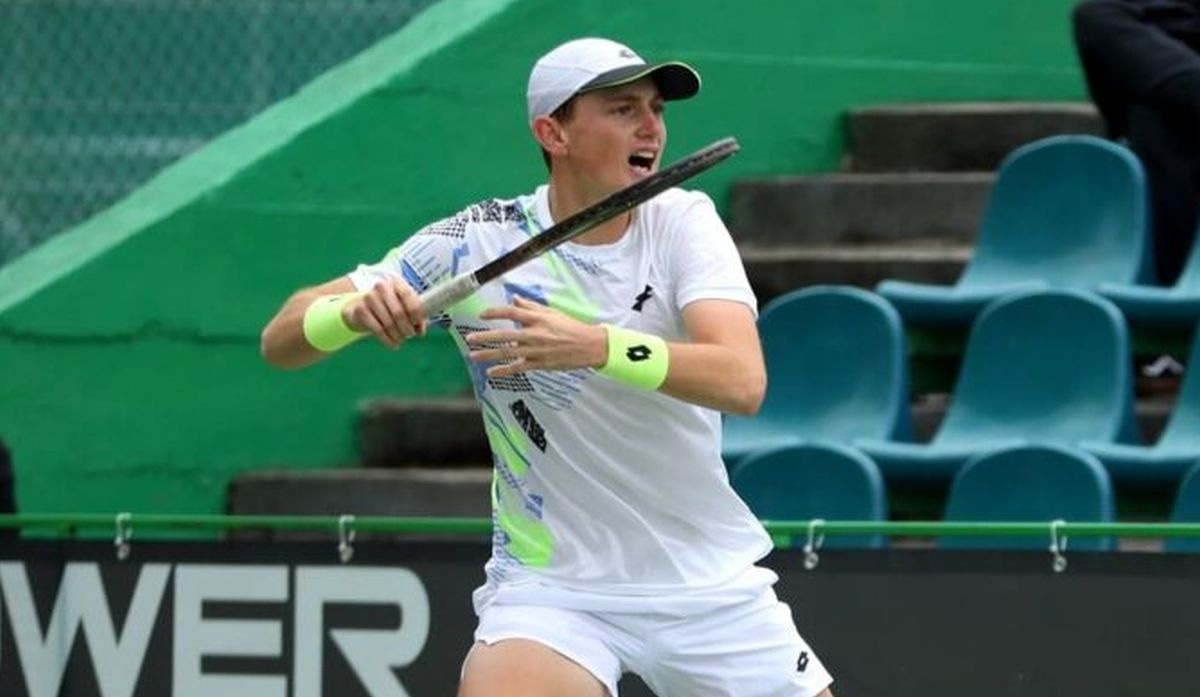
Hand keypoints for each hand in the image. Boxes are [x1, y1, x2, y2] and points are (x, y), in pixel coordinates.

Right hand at [344, 279, 427, 348]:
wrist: (360, 306)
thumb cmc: (387, 305)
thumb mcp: (402, 305)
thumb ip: (414, 316)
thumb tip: (420, 331)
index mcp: (396, 282)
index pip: (408, 295)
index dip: (416, 312)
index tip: (418, 324)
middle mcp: (381, 287)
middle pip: (399, 312)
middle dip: (407, 328)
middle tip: (409, 335)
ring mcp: (369, 297)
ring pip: (389, 323)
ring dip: (398, 335)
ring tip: (401, 340)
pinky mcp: (360, 310)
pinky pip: (378, 330)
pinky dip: (388, 340)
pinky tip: (392, 344)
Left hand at [466, 297, 606, 376]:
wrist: (589, 346)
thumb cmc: (571, 327)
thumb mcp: (552, 312)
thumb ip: (531, 306)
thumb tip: (514, 298)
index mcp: (538, 319)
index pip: (511, 312)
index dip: (494, 312)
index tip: (481, 315)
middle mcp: (535, 334)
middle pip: (504, 334)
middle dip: (485, 337)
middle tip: (470, 339)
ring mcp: (536, 351)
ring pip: (507, 352)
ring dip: (488, 354)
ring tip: (473, 356)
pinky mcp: (539, 364)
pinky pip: (518, 368)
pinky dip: (503, 371)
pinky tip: (491, 373)